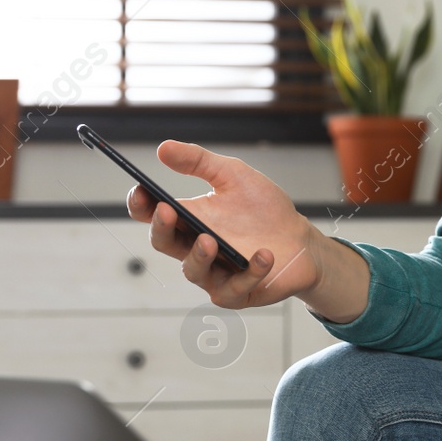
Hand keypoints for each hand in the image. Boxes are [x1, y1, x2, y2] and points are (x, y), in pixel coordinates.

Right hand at [127, 140, 319, 308]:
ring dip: (199, 256)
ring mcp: (215, 273)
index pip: (152, 215)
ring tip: (209, 240)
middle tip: (168, 211)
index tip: (141, 191)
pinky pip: (235, 288)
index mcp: (189, 219)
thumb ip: (199, 162)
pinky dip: (250, 272)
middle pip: (164, 243)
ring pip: (193, 271)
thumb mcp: (233, 175)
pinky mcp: (238, 292)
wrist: (301, 239)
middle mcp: (194, 247)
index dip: (140, 205)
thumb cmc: (263, 209)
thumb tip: (163, 148)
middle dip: (161, 228)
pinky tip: (264, 255)